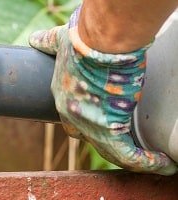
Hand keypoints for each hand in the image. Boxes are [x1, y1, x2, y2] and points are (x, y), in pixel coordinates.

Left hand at [29, 8, 176, 174]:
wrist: (101, 41)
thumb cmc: (86, 35)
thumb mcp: (61, 40)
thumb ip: (48, 41)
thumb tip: (34, 38)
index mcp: (62, 93)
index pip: (72, 116)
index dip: (87, 120)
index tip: (106, 121)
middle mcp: (71, 113)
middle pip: (87, 137)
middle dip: (107, 141)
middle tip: (130, 144)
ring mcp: (88, 123)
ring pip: (110, 151)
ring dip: (133, 159)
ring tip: (155, 163)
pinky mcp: (109, 129)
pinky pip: (128, 155)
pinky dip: (147, 162)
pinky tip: (164, 164)